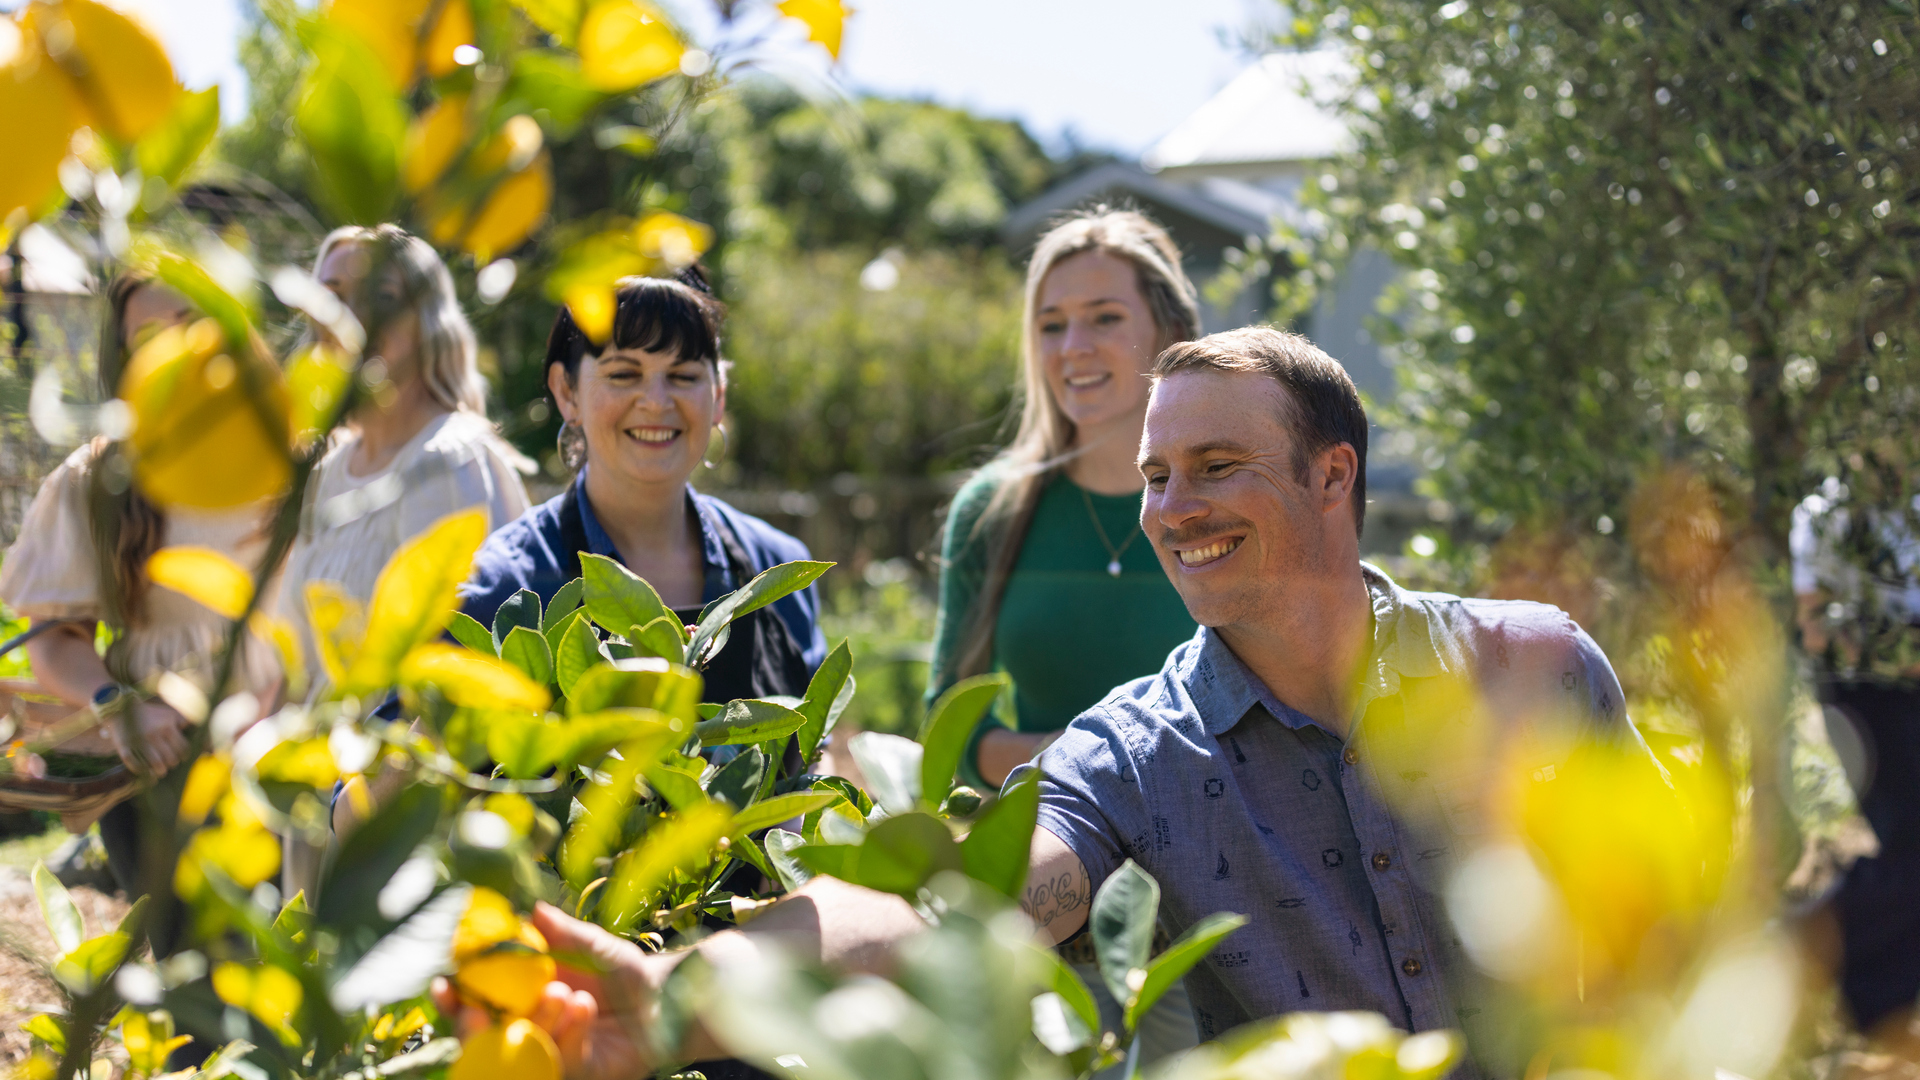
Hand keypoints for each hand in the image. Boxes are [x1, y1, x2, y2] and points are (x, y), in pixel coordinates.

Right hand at [105, 700, 190, 775]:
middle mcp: (154, 735)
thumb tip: (193, 728)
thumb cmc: (150, 714)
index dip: (184, 756)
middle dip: (173, 763)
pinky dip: (143, 772)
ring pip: (156, 764)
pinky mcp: (125, 748)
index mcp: (167, 727)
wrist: (121, 709)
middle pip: (171, 758)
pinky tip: (147, 772)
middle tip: (170, 763)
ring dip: (161, 771)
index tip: (181, 757)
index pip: (183, 749)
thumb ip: (182, 721)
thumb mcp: (168, 714)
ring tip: (161, 771)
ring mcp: (139, 743)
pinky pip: (136, 765)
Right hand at [433, 903, 665, 1079]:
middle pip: (484, 1038)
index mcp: (521, 996)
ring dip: (535, 1022)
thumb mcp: (590, 944)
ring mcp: (550, 1053)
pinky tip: (585, 1007)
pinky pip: (561, 1061)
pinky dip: (570, 1033)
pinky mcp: (577, 1072)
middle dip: (476, 1026)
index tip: (444, 985)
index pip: (474, 1002)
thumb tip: (530, 907)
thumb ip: (560, 931)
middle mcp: (528, 1028)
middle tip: (482, 1010)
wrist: (664, 998)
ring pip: (521, 1051)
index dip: (454, 998)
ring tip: (560, 991)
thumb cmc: (622, 969)